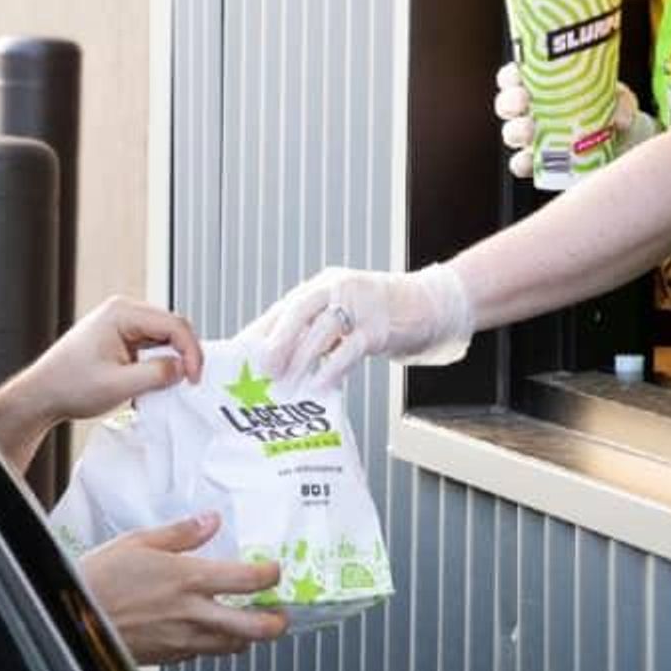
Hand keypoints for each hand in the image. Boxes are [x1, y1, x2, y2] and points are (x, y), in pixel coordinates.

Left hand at [0, 297, 203, 449]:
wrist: (43, 395)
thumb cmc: (68, 385)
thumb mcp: (119, 385)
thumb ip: (157, 374)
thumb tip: (183, 368)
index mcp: (121, 313)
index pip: (174, 324)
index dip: (191, 351)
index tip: (194, 377)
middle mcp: (122, 312)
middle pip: (172, 327)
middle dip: (184, 354)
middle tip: (188, 382)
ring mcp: (121, 324)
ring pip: (164, 337)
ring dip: (171, 360)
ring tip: (169, 384)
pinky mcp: (121, 338)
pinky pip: (152, 346)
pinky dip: (158, 363)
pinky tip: (154, 382)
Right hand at [78, 512, 288, 663]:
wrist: (71, 618)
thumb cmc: (99, 578)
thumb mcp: (138, 541)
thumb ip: (181, 533)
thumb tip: (211, 521)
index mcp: (188, 578)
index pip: (247, 581)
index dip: (270, 576)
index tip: (274, 570)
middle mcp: (191, 613)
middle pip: (253, 627)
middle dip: (275, 623)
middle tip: (281, 615)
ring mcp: (181, 640)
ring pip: (230, 646)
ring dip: (246, 637)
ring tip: (249, 624)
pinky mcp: (168, 658)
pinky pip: (201, 654)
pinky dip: (212, 644)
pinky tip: (206, 631)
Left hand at [255, 263, 473, 390]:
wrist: (430, 304)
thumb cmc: (381, 315)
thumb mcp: (346, 315)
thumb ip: (319, 330)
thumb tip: (283, 362)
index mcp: (324, 286)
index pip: (285, 308)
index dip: (262, 331)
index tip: (240, 353)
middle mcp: (338, 288)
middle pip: (298, 311)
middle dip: (276, 341)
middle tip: (260, 367)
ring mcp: (360, 305)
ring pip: (321, 331)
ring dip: (300, 360)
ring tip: (284, 384)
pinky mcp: (379, 326)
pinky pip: (350, 348)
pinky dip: (332, 367)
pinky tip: (320, 384)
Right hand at [495, 62, 653, 179]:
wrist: (622, 142)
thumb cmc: (612, 111)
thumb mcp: (621, 99)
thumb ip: (622, 102)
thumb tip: (620, 118)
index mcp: (542, 87)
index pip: (514, 77)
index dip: (510, 75)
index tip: (518, 74)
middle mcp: (530, 111)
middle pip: (506, 104)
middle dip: (509, 102)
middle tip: (524, 101)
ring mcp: (532, 138)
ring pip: (510, 133)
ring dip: (514, 130)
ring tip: (530, 130)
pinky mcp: (537, 163)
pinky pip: (519, 164)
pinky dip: (522, 162)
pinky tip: (530, 159)